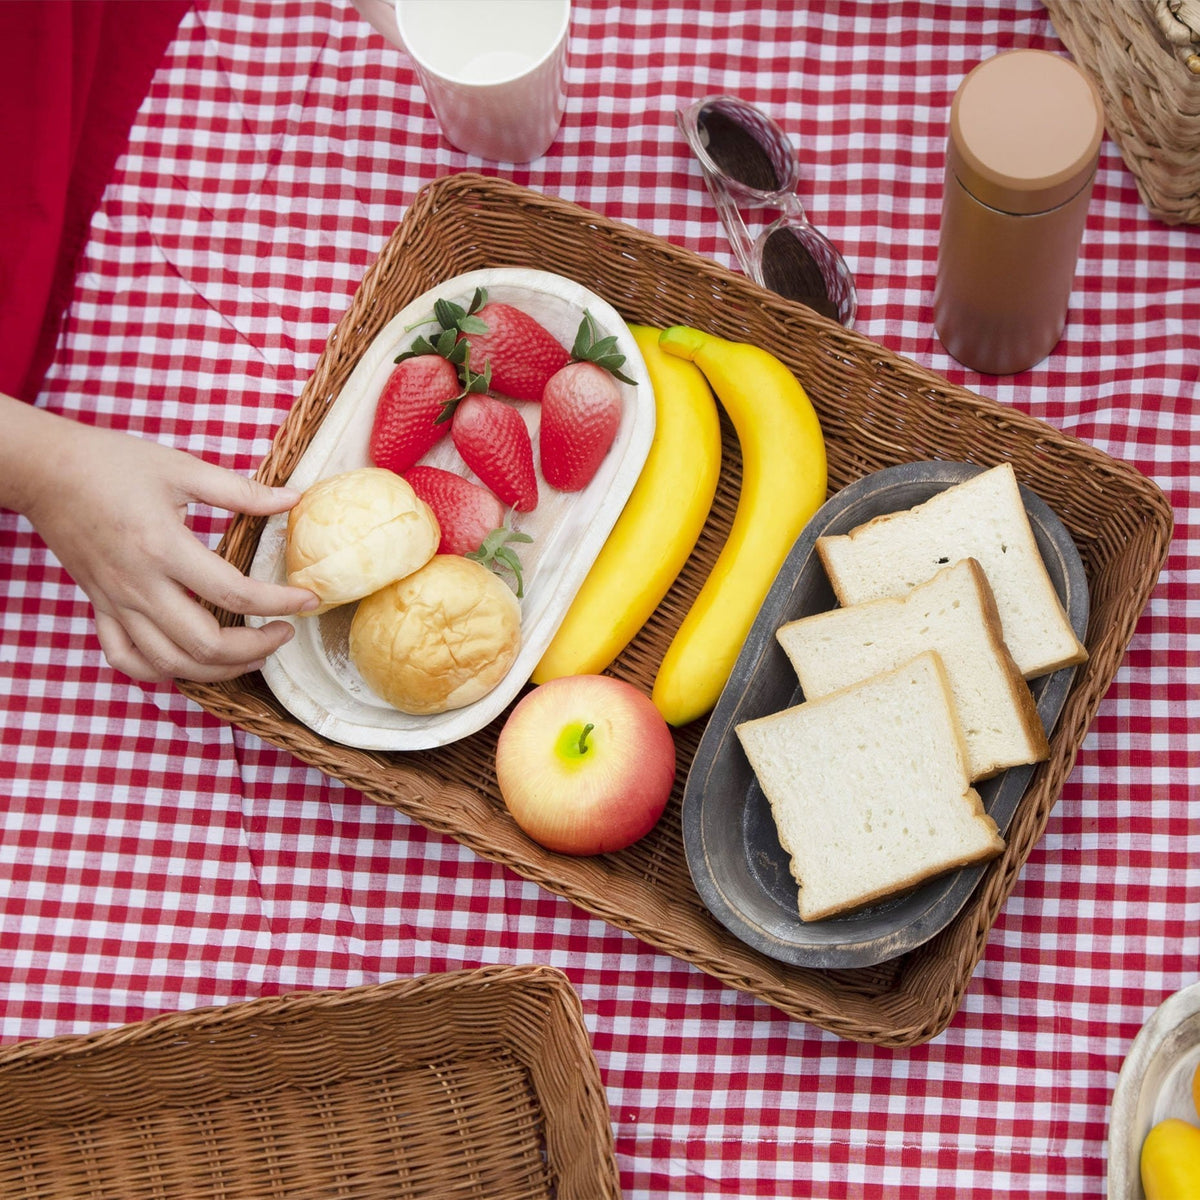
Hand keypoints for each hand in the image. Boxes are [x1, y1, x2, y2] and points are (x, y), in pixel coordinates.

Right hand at [7, 402, 318, 682]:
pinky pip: (126, 659)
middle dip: (255, 649)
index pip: (235, 594)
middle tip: (284, 633)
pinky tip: (191, 662)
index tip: (309, 600)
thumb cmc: (113, 463)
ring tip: (252, 654)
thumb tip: (293, 499)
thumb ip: (241, 491)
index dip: (281, 602)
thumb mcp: (182, 468)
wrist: (46, 470)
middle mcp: (138, 586)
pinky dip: (161, 672)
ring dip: (218, 670)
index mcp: (164, 548)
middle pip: (204, 645)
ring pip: (169, 664)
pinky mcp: (99, 608)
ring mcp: (116, 603)